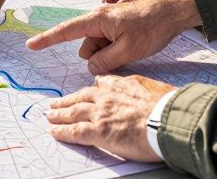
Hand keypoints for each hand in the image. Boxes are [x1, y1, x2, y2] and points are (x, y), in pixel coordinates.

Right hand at [27, 0, 200, 73]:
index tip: (31, 45)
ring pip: (98, 45)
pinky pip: (109, 41)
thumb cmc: (152, 28)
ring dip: (109, 52)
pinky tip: (133, 46)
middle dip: (97, 55)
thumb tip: (91, 67)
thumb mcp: (128, 50)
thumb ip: (105, 61)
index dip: (47, 39)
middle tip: (122, 54)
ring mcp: (110, 21)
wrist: (173, 12)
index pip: (66, 31)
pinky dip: (116, 48)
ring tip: (132, 48)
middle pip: (86, 45)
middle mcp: (100, 18)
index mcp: (98, 20)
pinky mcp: (119, 24)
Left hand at [46, 74, 174, 162]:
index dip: (90, 89)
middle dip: (67, 101)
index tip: (85, 91)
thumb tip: (143, 93)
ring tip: (50, 116)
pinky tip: (55, 132)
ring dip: (59, 115)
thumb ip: (140, 88)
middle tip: (56, 103)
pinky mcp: (98, 132)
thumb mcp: (153, 87)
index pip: (100, 84)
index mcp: (120, 85)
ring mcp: (100, 114)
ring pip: (73, 113)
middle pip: (80, 98)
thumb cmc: (166, 107)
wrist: (165, 120)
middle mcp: (106, 97)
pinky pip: (75, 131)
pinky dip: (62, 131)